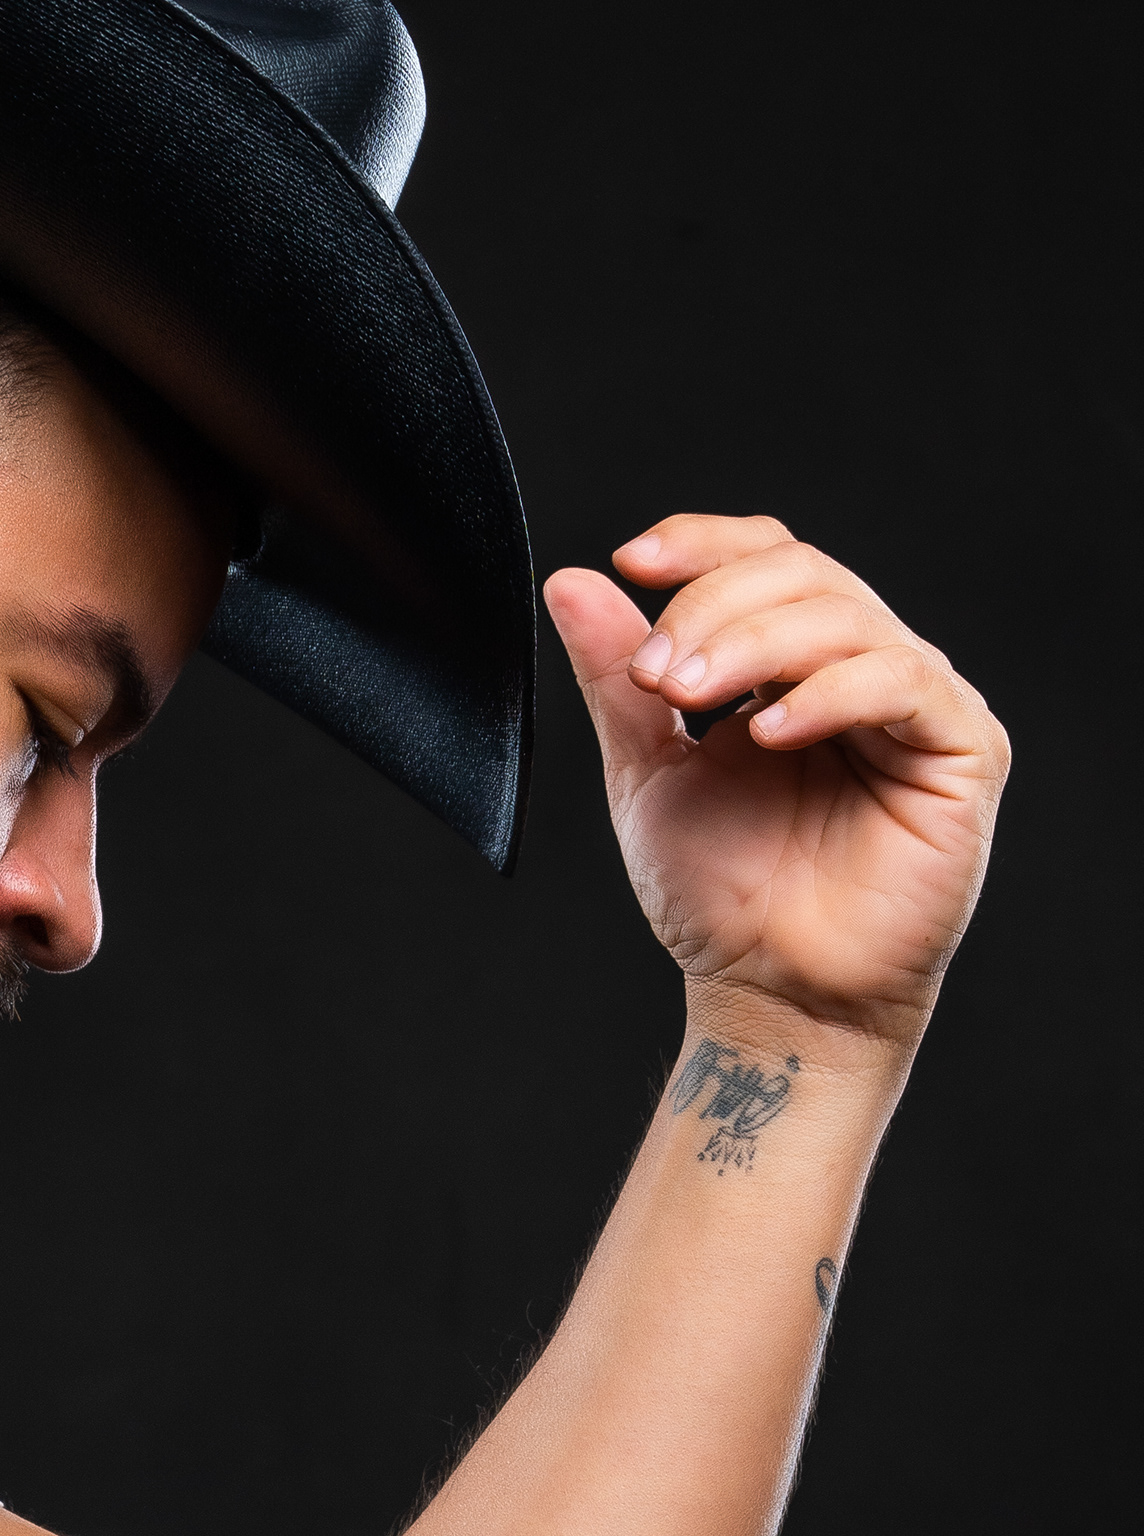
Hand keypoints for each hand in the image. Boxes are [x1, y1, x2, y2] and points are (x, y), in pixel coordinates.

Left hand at [544, 514, 1009, 1044]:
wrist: (772, 992)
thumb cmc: (723, 898)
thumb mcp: (649, 772)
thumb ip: (616, 680)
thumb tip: (571, 583)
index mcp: (792, 664)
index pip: (765, 557)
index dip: (703, 543)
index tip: (632, 560)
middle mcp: (859, 669)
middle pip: (803, 573)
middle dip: (714, 608)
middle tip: (656, 673)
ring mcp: (917, 704)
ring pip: (846, 617)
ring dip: (755, 643)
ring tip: (692, 698)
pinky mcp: (964, 748)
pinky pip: (902, 681)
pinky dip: (829, 692)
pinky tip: (770, 731)